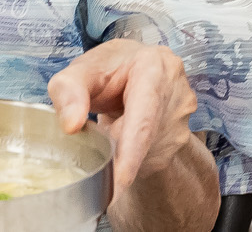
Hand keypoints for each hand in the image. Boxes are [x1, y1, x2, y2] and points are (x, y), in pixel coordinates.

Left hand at [49, 41, 200, 209]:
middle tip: (93, 139)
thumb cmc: (107, 68)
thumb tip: (71, 126)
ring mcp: (182, 117)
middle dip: (114, 152)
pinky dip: (132, 155)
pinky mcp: (181, 138)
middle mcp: (176, 92)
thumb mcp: (80, 71)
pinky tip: (124, 131)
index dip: (130, 154)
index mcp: (155, 67)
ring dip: (122, 152)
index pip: (144, 118)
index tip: (117, 185)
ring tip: (112, 122)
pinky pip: (150, 159)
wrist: (134, 65)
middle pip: (142, 141)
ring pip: (146, 154)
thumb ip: (69, 92)